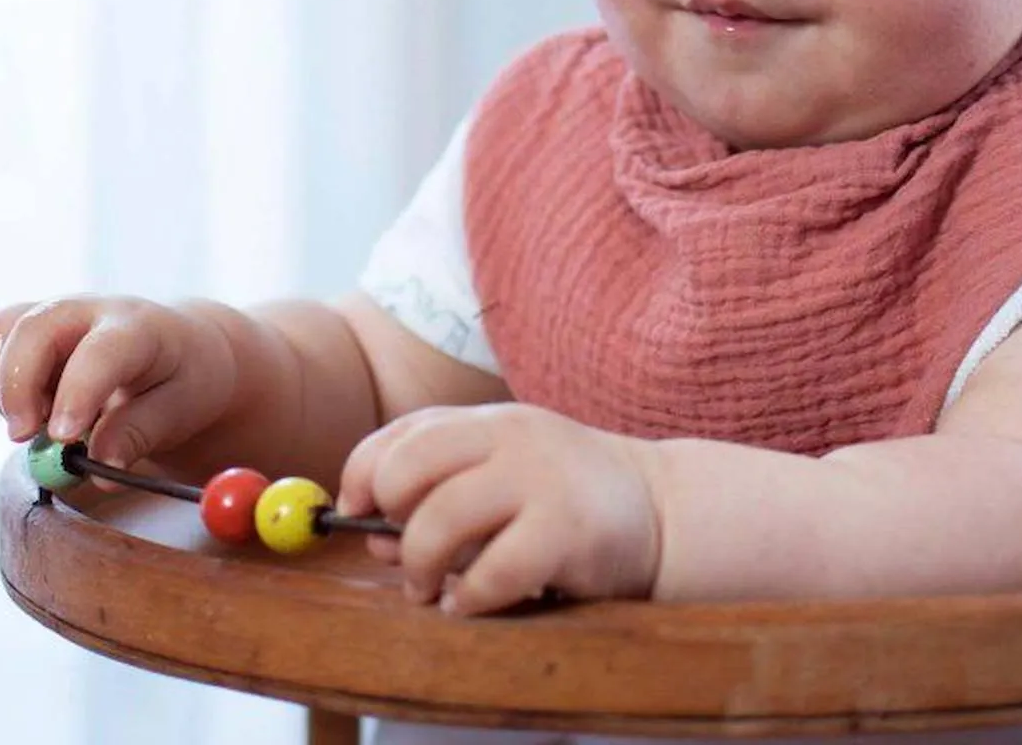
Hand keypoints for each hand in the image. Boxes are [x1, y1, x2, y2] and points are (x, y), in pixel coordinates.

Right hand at [0, 295, 236, 469]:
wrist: (186, 348)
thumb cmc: (186, 379)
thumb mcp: (182, 409)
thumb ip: (140, 434)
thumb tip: (101, 468)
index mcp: (143, 329)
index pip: (102, 351)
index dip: (77, 392)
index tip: (63, 438)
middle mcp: (97, 311)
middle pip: (36, 327)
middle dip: (18, 385)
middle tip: (26, 437)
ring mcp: (62, 314)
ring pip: (4, 330)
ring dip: (6, 386)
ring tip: (42, 421)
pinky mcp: (36, 326)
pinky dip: (1, 385)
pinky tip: (37, 409)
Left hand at [337, 403, 661, 615]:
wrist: (664, 507)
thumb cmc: (566, 494)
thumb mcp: (506, 466)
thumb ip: (445, 484)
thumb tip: (372, 533)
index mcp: (490, 419)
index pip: (399, 434)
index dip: (361, 476)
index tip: (357, 513)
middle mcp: (511, 438)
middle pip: (408, 467)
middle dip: (388, 520)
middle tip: (403, 558)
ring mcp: (540, 480)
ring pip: (439, 520)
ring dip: (421, 568)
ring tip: (435, 590)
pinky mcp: (566, 531)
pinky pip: (490, 572)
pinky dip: (469, 597)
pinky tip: (476, 601)